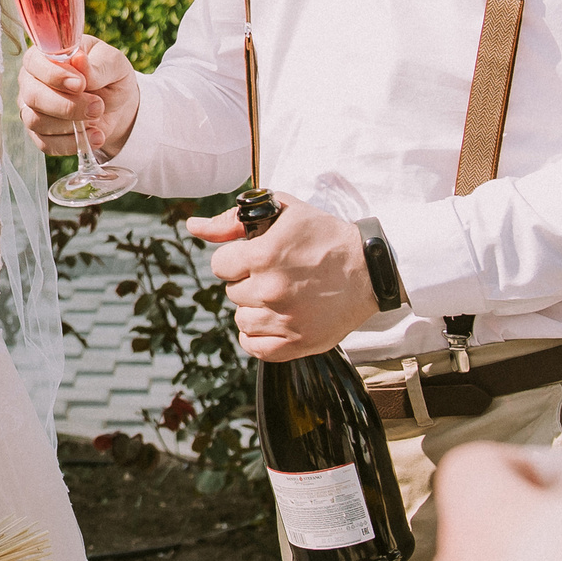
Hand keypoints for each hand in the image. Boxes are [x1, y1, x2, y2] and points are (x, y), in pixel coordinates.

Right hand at [17, 36, 137, 159]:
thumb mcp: (112, 64)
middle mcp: (32, 81)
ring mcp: (32, 108)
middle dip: (67, 105)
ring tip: (98, 119)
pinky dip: (72, 143)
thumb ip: (96, 65)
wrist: (118, 105)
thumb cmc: (110, 75)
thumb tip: (79, 60)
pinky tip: (95, 136)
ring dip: (70, 125)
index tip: (81, 84)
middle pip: (33, 96)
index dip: (54, 75)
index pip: (34, 62)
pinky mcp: (39, 133)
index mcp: (45, 55)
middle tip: (97, 105)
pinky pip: (46, 143)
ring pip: (36, 121)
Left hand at [190, 192, 376, 360]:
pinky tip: (273, 320)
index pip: (220, 265)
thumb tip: (192, 227)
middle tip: (276, 275)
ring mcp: (284, 320)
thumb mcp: (281, 213)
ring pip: (242, 319)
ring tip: (279, 296)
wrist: (369, 269)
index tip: (255, 257)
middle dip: (248, 282)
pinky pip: (255, 347)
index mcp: (263, 255)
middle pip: (232, 292)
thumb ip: (231, 221)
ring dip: (254, 308)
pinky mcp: (298, 343)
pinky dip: (258, 336)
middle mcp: (270, 290)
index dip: (236, 259)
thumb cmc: (324, 236)